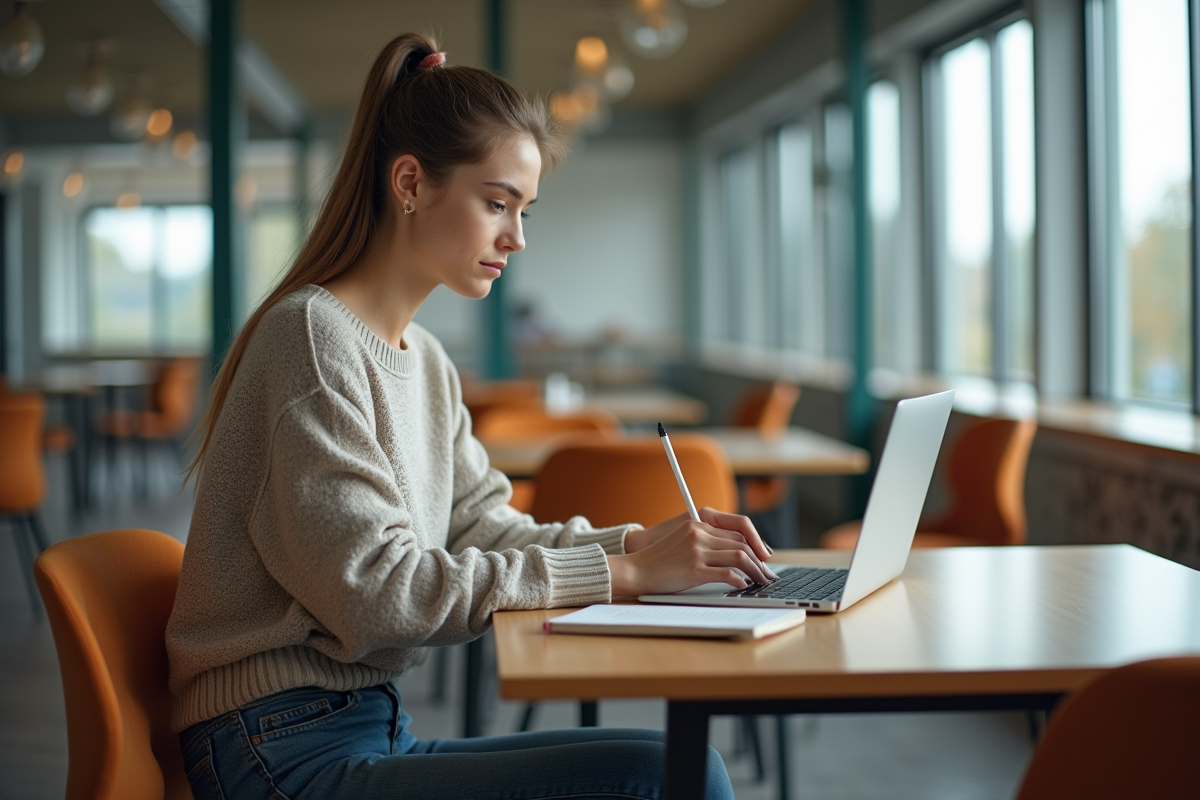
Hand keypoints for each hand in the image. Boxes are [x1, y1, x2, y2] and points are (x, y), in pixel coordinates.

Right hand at [607, 516, 778, 596]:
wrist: (635, 569)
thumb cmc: (658, 560)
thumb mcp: (682, 541)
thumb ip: (704, 541)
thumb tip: (733, 554)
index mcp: (697, 523)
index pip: (736, 531)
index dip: (754, 544)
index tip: (763, 558)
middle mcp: (699, 534)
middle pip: (741, 543)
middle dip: (759, 560)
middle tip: (768, 573)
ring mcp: (697, 551)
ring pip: (739, 557)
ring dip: (755, 571)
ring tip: (762, 581)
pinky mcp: (695, 569)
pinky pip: (727, 574)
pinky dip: (740, 581)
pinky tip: (744, 586)